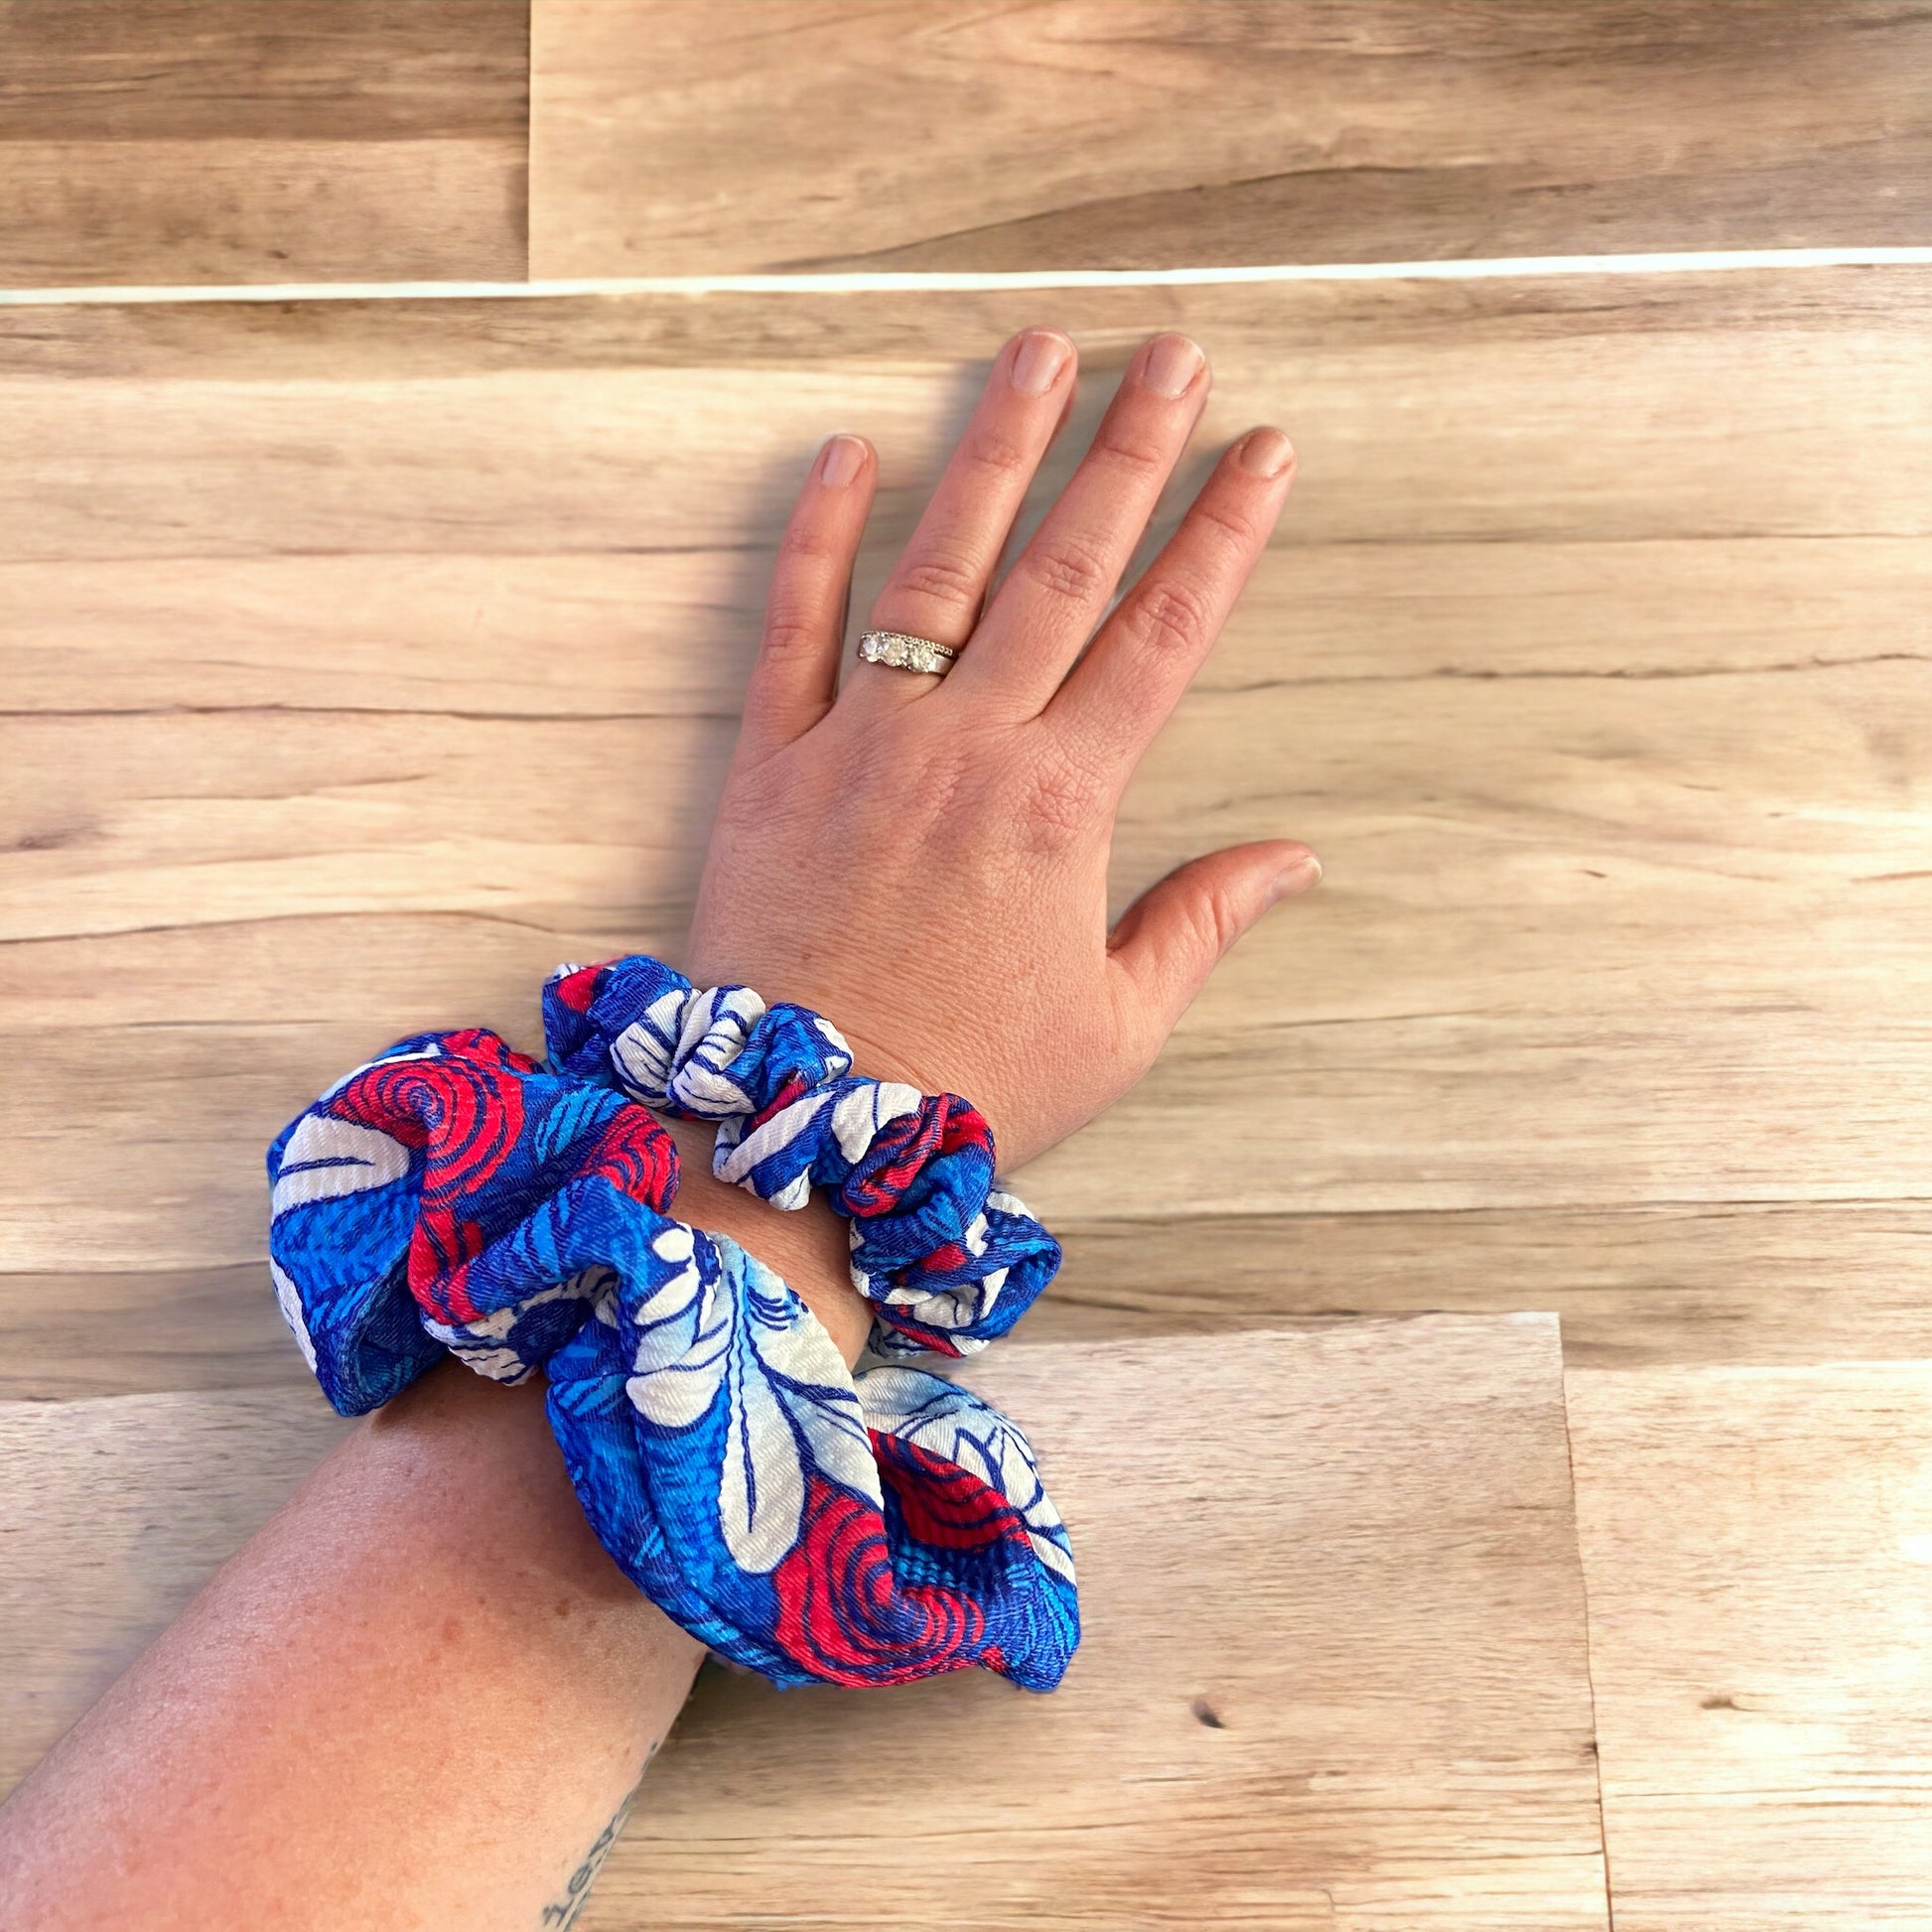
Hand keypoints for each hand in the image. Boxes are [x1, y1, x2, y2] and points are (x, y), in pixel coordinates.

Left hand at [686, 327, 1318, 1172]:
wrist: (804, 1132)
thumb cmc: (972, 1088)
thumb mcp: (1117, 1024)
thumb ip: (1203, 924)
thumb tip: (1295, 860)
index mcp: (1064, 804)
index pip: (1165, 636)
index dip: (1222, 536)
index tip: (1264, 452)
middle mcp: (969, 746)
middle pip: (1065, 568)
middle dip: (1127, 450)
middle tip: (1171, 354)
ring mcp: (864, 740)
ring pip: (940, 565)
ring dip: (995, 451)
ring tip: (1038, 352)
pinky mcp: (771, 761)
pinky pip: (791, 624)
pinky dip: (817, 534)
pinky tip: (850, 449)